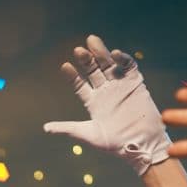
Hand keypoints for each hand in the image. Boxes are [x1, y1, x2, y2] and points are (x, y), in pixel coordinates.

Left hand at [43, 35, 170, 174]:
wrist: (140, 145)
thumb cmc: (114, 144)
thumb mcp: (88, 135)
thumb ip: (68, 129)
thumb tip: (45, 128)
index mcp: (93, 102)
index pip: (79, 84)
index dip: (72, 76)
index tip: (65, 66)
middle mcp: (106, 91)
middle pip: (94, 70)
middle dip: (86, 60)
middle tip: (78, 50)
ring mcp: (120, 86)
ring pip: (109, 65)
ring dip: (101, 53)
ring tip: (92, 41)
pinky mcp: (136, 84)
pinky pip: (129, 67)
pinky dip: (123, 59)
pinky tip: (115, 53)